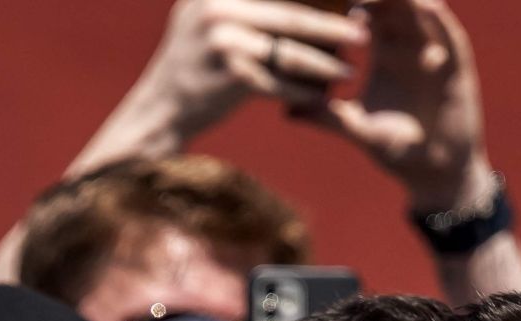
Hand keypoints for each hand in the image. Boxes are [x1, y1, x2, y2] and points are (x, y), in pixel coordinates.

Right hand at [132, 0, 367, 140]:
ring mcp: (222, 43)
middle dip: (331, 25)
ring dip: (325, 62)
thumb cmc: (193, 62)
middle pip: (291, 14)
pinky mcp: (230, 77)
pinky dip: (303, 91)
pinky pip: (279, 83)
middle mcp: (216, 9)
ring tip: (349, 68)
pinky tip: (323, 96)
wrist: (160, 110)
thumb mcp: (203, 14)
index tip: (351, 1)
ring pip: (290, 51)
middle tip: (361, 31)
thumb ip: (241, 2)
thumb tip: (301, 0)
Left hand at [303, 0, 491, 211]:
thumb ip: (327, 117)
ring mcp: (434, 51)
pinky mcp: (456, 64)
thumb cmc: (396, 149)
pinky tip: (425, 5)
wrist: (435, 172)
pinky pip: (448, 33)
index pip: (368, 12)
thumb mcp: (358, 130)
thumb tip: (286, 111)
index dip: (354, 0)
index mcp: (383, 54)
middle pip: (394, 2)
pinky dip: (436, 18)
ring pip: (421, 9)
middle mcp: (409, 46)